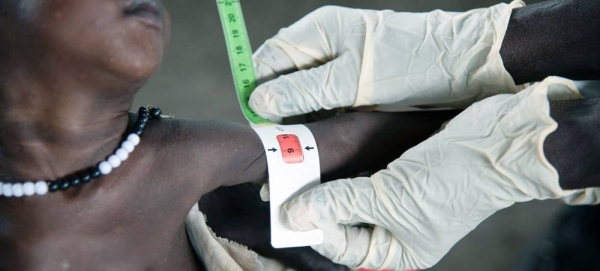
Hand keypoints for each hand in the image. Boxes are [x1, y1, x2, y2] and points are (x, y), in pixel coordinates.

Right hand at [250, 2, 524, 120]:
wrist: (470, 66)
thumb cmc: (415, 64)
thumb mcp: (355, 81)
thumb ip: (304, 90)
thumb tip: (259, 99)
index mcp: (320, 32)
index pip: (269, 58)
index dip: (257, 89)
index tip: (257, 123)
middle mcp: (327, 45)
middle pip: (284, 77)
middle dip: (277, 109)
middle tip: (278, 144)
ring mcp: (344, 64)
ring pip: (304, 93)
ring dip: (300, 118)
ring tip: (300, 149)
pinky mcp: (359, 82)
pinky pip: (327, 102)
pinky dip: (322, 120)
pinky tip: (324, 140)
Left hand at [280, 77, 586, 269]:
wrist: (498, 142)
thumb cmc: (452, 180)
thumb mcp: (390, 198)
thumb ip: (341, 204)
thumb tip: (296, 215)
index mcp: (399, 251)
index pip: (345, 246)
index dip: (316, 228)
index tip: (290, 209)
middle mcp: (395, 230)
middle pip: (343, 221)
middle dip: (317, 204)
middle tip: (286, 185)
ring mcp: (396, 200)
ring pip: (349, 196)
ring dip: (327, 184)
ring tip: (300, 169)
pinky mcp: (398, 173)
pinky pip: (362, 175)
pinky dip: (345, 169)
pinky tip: (326, 157)